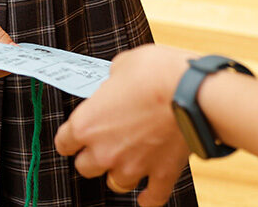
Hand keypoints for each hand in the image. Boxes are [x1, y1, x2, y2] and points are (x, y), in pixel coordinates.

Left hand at [55, 45, 198, 206]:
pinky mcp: (162, 175)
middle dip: (93, 156)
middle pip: (85, 167)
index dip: (70, 137)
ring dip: (119, 173)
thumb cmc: (156, 74)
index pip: (64, 142)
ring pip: (115, 184)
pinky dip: (149, 198)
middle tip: (104, 143)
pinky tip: (147, 196)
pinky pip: (152, 199)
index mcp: (87, 124)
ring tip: (127, 160)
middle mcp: (105, 151)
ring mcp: (134, 167)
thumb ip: (113, 80)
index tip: (75, 135)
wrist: (192, 92)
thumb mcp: (123, 64)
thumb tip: (116, 82)